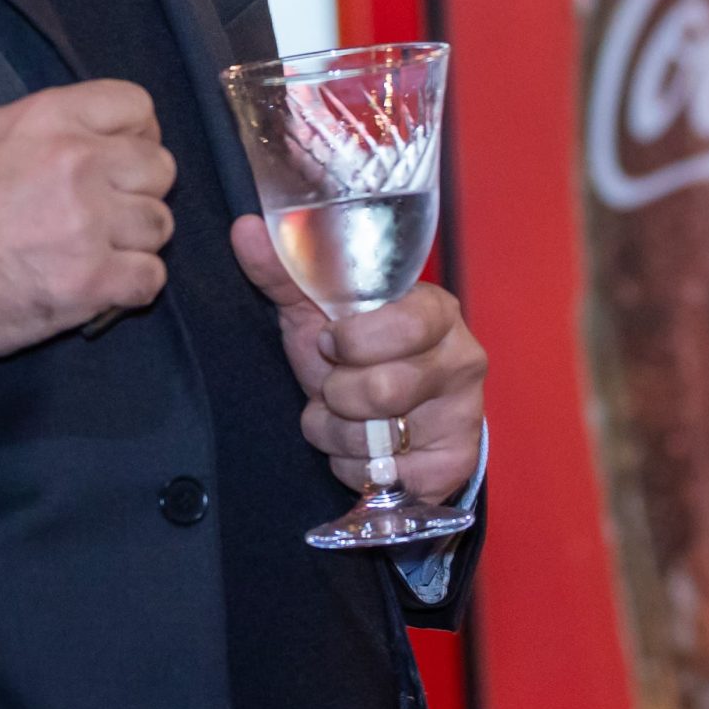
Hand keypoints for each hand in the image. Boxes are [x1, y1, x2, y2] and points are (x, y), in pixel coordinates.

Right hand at [0, 80, 175, 362]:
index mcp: (49, 119)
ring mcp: (89, 224)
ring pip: (160, 224)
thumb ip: (39, 121)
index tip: (124, 157)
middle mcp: (77, 163)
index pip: (136, 106)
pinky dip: (132, 284)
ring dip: (136, 240)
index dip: (138, 133)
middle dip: (140, 189)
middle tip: (110, 208)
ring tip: (101, 248)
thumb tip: (84, 126)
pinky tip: (104, 282)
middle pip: (160, 167)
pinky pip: (151, 278)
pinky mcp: (93, 281)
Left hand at [231, 215, 487, 504]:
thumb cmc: (362, 356)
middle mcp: (461, 359)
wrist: (401, 419)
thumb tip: (245, 229)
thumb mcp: (322, 314)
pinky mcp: (454, 464)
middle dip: (337, 394)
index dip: (352, 340)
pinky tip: (366, 449)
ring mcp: (463, 414)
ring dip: (338, 433)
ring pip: (375, 439)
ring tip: (347, 417)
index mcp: (435, 311)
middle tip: (338, 385)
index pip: (403, 323)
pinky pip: (382, 478)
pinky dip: (355, 468)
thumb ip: (287, 274)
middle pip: (382, 388)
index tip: (332, 340)